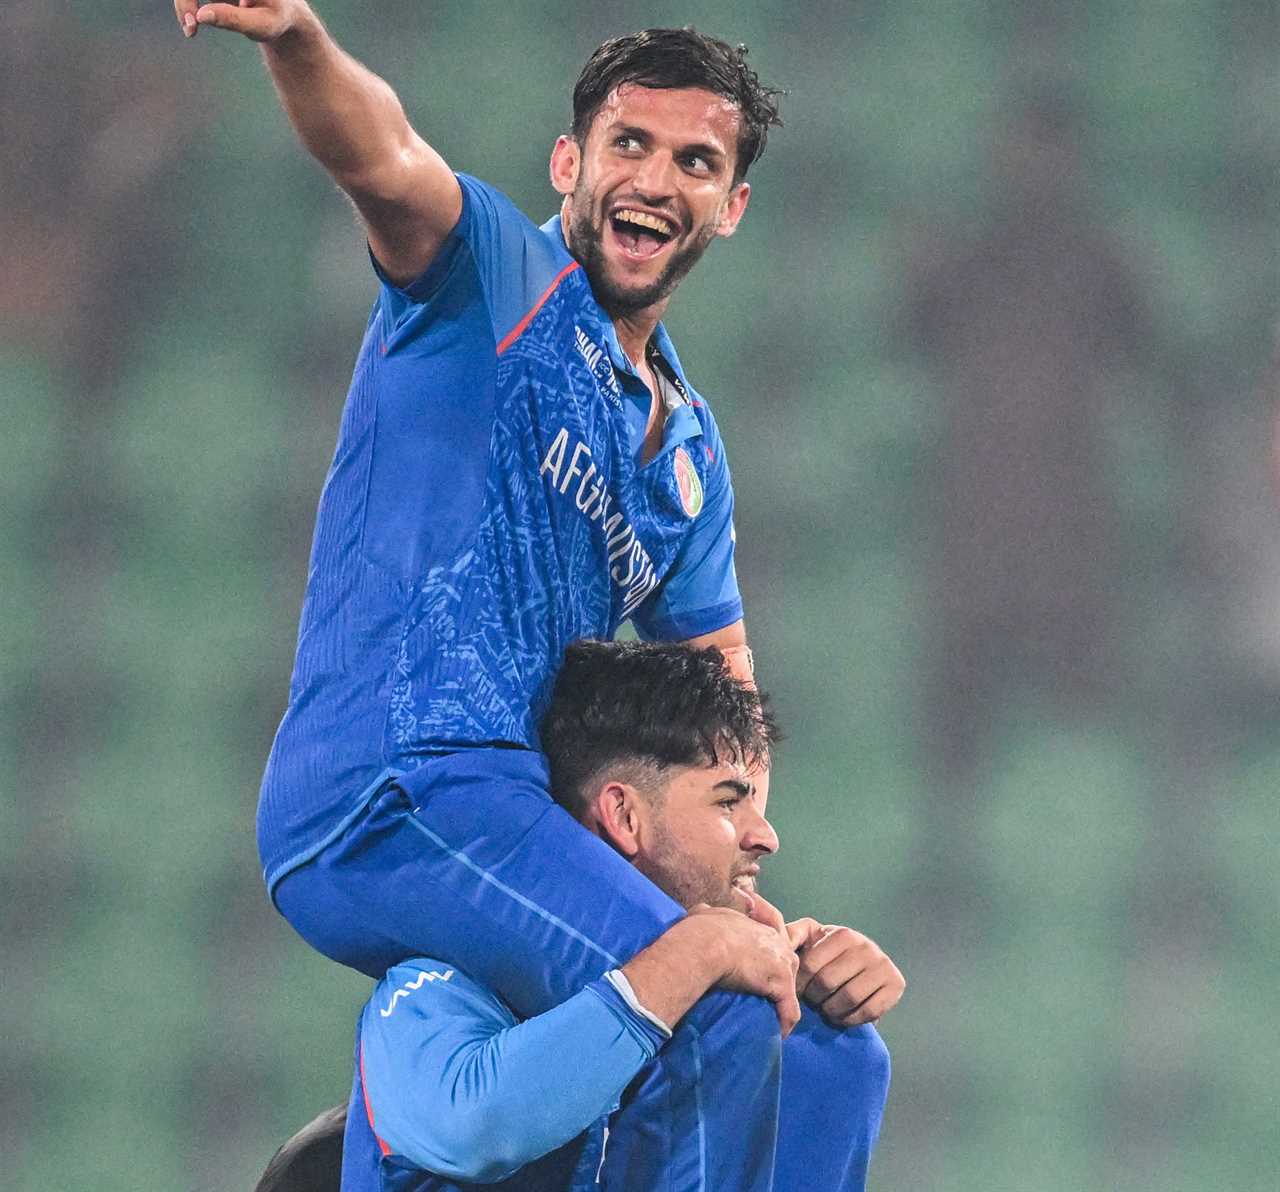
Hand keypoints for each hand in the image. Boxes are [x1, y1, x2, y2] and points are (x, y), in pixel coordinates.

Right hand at [174, 0, 308, 41]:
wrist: (284, 12)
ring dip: (184, 4)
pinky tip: (193, 24)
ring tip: (191, 31)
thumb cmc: (278, 18)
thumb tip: (201, 16)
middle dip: (185, 2)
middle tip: (190, 29)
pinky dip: (188, 5)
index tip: (195, 20)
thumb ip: (233, 19)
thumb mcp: (262, 24)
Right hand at [690, 904, 801, 1037]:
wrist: (705, 944)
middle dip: (776, 982)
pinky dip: (784, 1023)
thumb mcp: (704, 914)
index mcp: (759, 926)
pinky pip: (790, 1010)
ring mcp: (783, 963)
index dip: (765, 961)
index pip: (772, 945)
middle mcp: (777, 942)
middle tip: (761, 998)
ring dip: (781, 1003)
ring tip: (768, 1017)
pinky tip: (777, 1034)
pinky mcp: (782, 984)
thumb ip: (709, 914)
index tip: (755, 975)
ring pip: (790, 988)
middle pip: (786, 965)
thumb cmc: (701, 930)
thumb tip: (702, 913)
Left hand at [785, 919, 904, 1027]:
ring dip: (831, 1010)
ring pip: (849, 998)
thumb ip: (791, 936)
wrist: (863, 965)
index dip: (799, 983)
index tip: (795, 990)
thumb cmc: (828, 954)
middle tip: (811, 1001)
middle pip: (828, 982)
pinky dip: (850, 1019)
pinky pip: (869, 1011)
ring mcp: (883, 966)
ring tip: (825, 1009)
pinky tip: (842, 1016)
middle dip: (814, 998)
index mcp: (843, 934)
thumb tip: (777, 938)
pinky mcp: (896, 986)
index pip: (811, 965)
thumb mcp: (810, 940)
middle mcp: (867, 946)